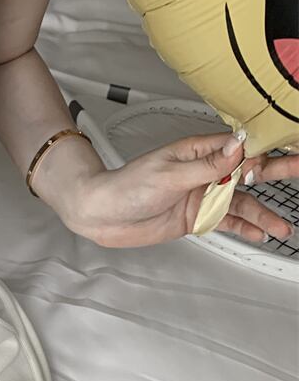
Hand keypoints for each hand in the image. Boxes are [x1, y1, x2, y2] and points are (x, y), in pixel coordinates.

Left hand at [64, 130, 298, 247]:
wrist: (100, 213)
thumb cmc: (124, 186)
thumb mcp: (168, 174)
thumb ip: (206, 166)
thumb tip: (236, 147)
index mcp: (196, 152)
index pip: (237, 148)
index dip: (261, 151)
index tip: (279, 155)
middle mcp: (202, 172)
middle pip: (246, 172)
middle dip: (276, 173)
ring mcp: (200, 195)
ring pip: (240, 202)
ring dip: (262, 213)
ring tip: (282, 227)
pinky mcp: (195, 217)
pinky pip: (226, 221)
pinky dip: (243, 227)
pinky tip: (260, 233)